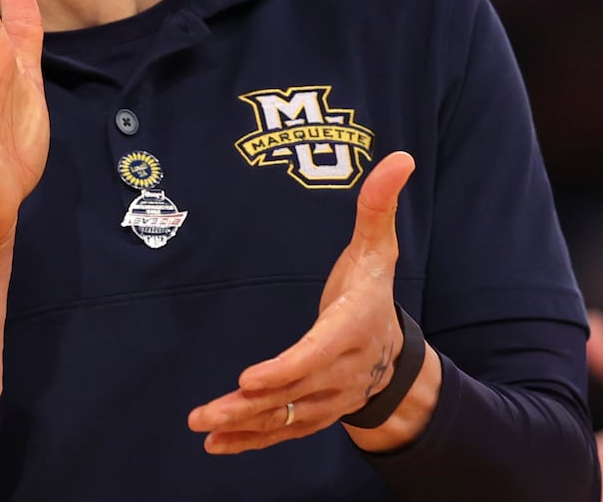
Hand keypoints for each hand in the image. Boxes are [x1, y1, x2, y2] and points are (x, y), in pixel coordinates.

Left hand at [188, 151, 416, 452]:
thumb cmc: (371, 294)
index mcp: (352, 329)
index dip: (286, 369)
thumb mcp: (378, 249)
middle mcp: (341, 372)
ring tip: (203, 426)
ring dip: (243, 427)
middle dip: (250, 406)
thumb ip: (378, 206)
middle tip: (207, 412)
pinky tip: (216, 445)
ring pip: (285, 418)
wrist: (395, 355)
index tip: (250, 379)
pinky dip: (250, 442)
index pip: (317, 353)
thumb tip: (399, 158)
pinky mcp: (313, 414)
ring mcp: (328, 399)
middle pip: (294, 393)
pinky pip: (282, 433)